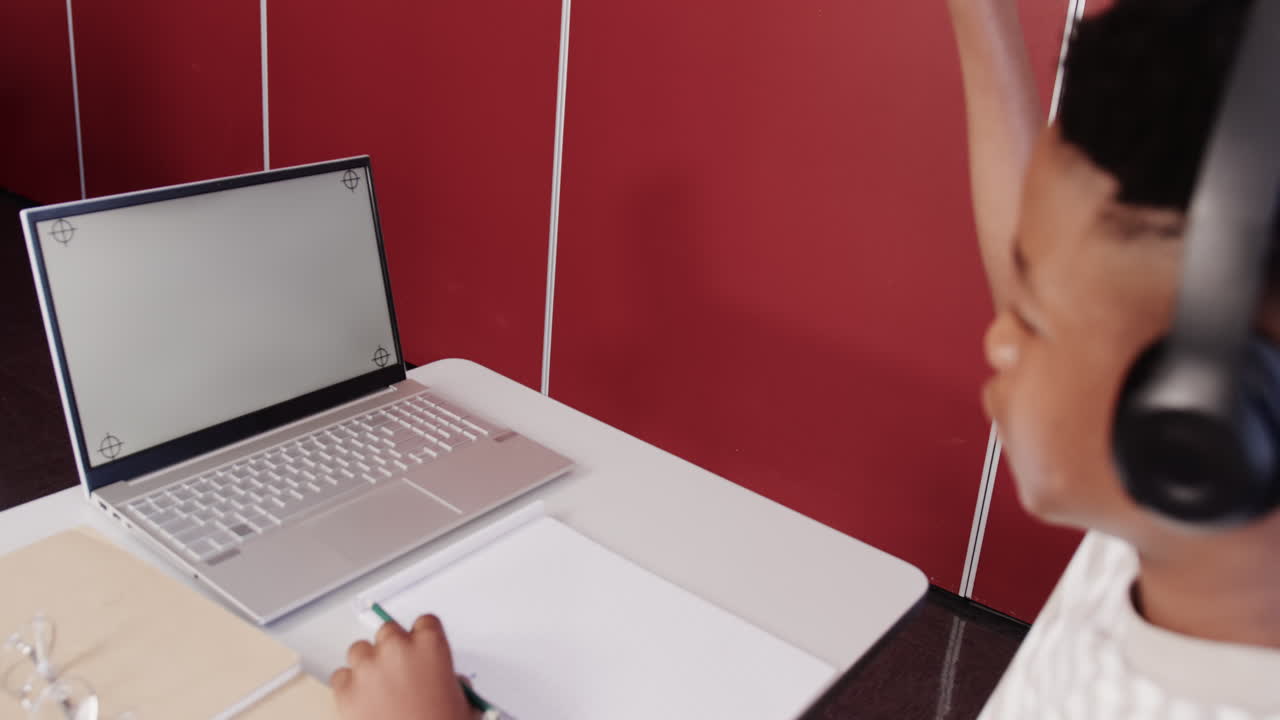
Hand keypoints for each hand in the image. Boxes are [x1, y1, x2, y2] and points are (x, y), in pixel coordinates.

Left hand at [331, 614, 475, 719]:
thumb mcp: (463, 704)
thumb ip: (455, 684)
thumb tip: (448, 684)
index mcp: (431, 646)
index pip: (425, 622)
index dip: (423, 638)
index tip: (421, 650)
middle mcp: (398, 649)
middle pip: (389, 630)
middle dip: (393, 649)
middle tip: (400, 672)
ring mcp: (369, 667)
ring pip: (360, 649)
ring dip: (368, 664)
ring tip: (379, 688)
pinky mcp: (346, 689)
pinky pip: (340, 676)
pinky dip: (349, 686)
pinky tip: (363, 701)